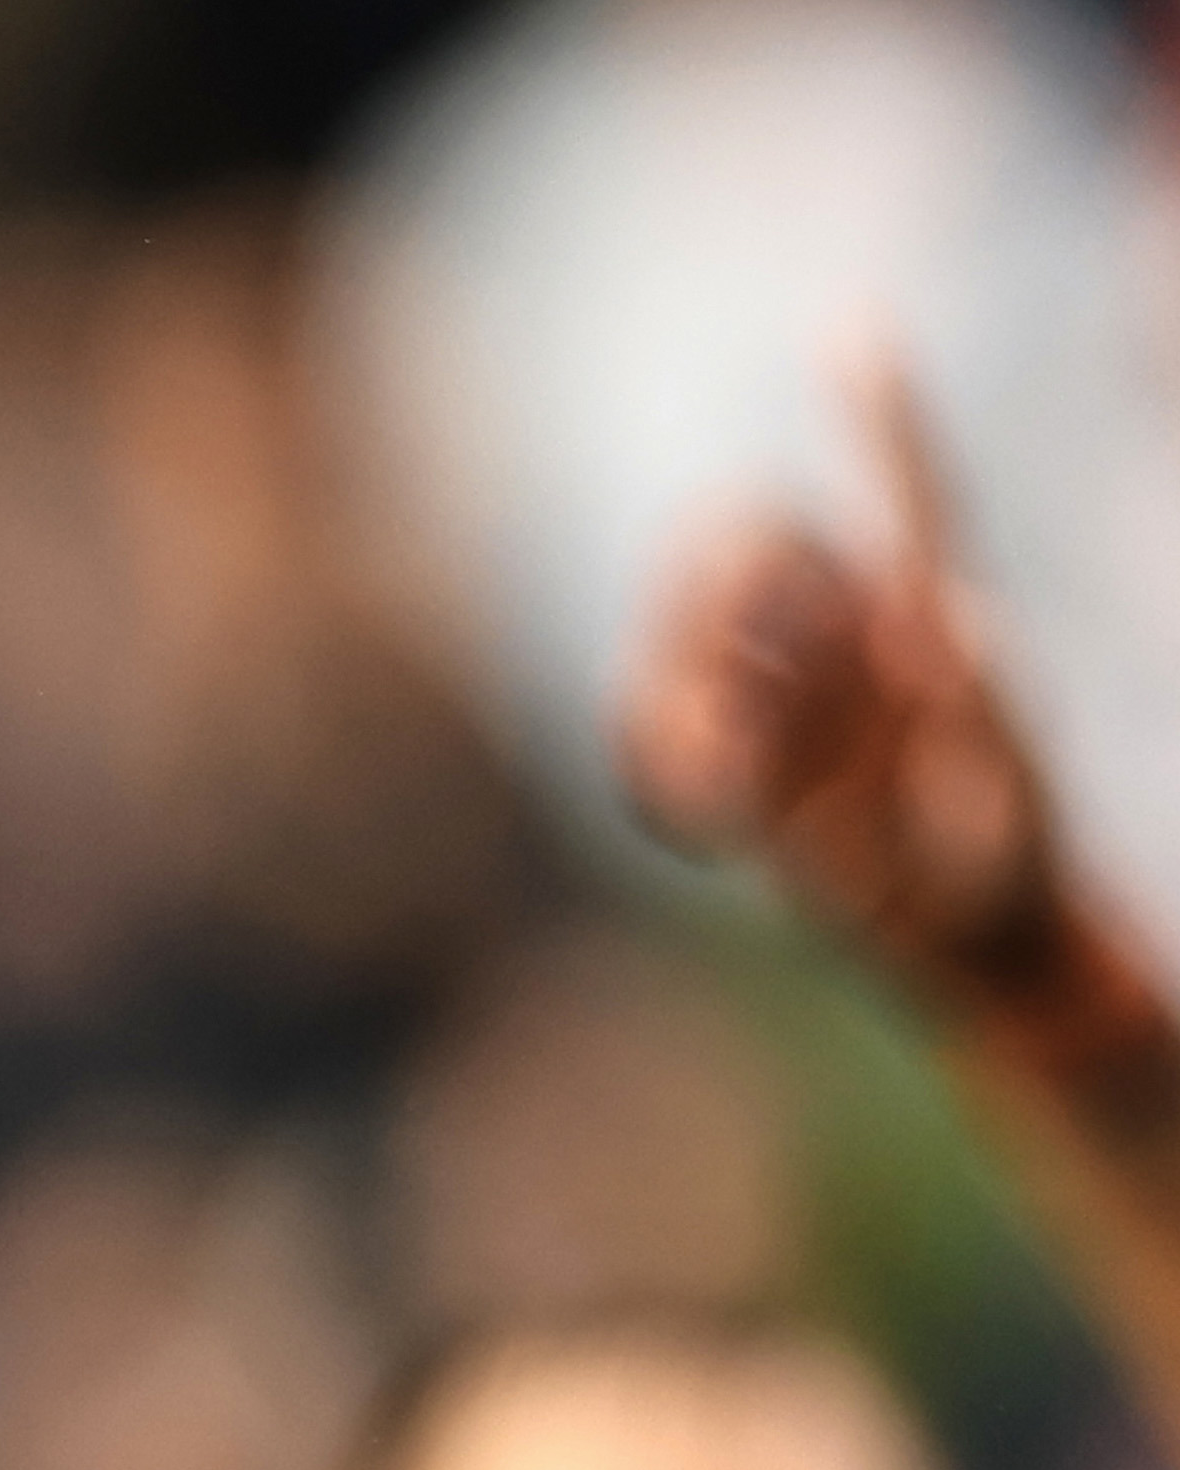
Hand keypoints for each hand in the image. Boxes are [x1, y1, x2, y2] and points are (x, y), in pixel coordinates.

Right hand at [616, 356, 1080, 1005]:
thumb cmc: (1009, 871)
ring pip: (683, 635)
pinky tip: (698, 824)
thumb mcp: (1018, 803)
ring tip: (728, 788)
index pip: (911, 499)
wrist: (967, 942)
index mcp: (931, 624)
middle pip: (756, 545)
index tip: (849, 331)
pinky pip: (646, 730)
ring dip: (680, 690)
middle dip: (728, 596)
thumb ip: (989, 717)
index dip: (882, 420)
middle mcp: (848, 638)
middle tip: (746, 701)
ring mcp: (780, 695)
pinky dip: (651, 762)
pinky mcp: (728, 763)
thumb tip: (957, 623)